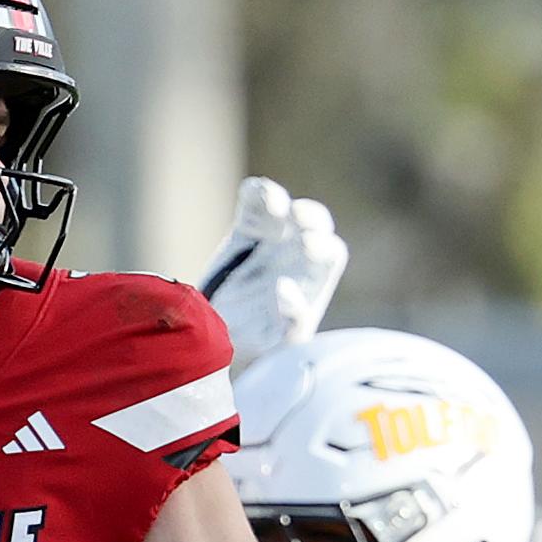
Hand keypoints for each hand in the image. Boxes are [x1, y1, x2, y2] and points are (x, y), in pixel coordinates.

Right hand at [198, 177, 347, 364]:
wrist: (212, 336)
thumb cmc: (251, 348)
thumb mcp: (272, 345)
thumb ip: (286, 322)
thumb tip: (285, 288)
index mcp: (311, 279)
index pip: (329, 253)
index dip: (322, 246)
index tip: (306, 246)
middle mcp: (297, 254)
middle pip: (315, 225)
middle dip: (310, 218)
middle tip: (297, 218)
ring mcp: (273, 238)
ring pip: (286, 208)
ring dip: (282, 201)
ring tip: (275, 207)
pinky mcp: (247, 226)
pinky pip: (256, 201)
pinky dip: (257, 194)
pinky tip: (253, 195)